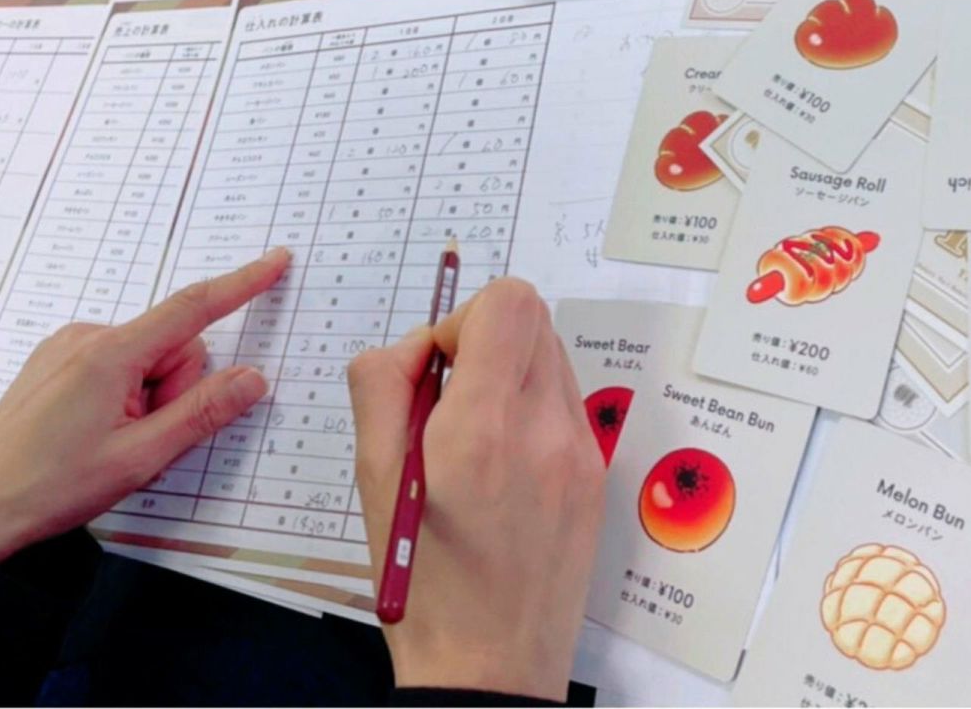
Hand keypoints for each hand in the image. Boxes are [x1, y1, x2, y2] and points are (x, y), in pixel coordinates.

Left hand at [0, 249, 289, 563]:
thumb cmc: (48, 487)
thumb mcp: (140, 458)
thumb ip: (202, 413)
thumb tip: (252, 379)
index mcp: (112, 354)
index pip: (194, 308)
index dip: (242, 284)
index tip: (276, 261)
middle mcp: (89, 336)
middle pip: (173, 346)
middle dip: (174, 390)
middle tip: (142, 440)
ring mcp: (69, 347)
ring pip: (145, 359)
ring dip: (146, 398)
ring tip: (110, 441)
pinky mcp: (56, 361)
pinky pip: (116, 364)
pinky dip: (122, 393)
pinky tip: (93, 431)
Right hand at [350, 278, 603, 700]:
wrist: (489, 669)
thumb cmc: (421, 578)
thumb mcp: (372, 478)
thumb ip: (383, 384)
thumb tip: (419, 344)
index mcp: (484, 427)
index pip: (507, 301)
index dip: (462, 318)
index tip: (438, 369)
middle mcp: (545, 428)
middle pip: (533, 316)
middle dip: (484, 337)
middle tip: (451, 397)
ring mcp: (582, 451)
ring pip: (552, 353)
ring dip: (510, 369)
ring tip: (477, 434)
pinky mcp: (598, 474)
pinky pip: (566, 400)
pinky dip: (532, 406)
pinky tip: (505, 463)